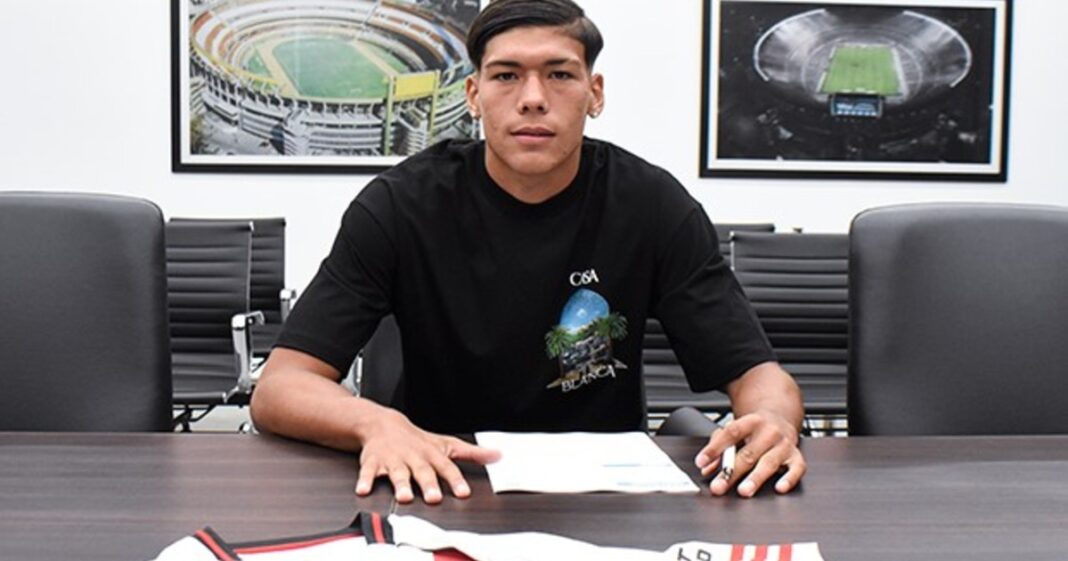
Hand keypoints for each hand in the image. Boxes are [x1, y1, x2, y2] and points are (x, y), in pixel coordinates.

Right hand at [354, 407, 499, 503]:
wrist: (383, 424)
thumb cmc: (417, 440)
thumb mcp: (446, 445)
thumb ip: (471, 453)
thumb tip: (498, 455)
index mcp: (432, 454)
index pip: (447, 467)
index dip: (456, 480)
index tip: (463, 492)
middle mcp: (414, 457)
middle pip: (422, 471)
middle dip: (428, 484)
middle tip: (434, 498)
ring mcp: (393, 459)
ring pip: (397, 472)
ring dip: (400, 484)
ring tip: (404, 496)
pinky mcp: (373, 462)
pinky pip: (368, 472)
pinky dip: (365, 480)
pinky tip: (364, 490)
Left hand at [693, 411, 804, 497]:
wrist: (780, 418)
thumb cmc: (754, 430)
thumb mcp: (734, 432)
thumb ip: (718, 448)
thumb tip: (706, 468)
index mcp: (751, 422)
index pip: (731, 433)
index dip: (715, 448)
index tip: (701, 462)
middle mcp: (769, 432)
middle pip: (748, 453)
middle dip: (732, 471)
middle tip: (718, 486)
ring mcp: (784, 445)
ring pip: (769, 462)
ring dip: (755, 478)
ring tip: (743, 490)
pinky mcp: (797, 457)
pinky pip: (796, 469)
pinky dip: (788, 479)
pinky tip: (779, 488)